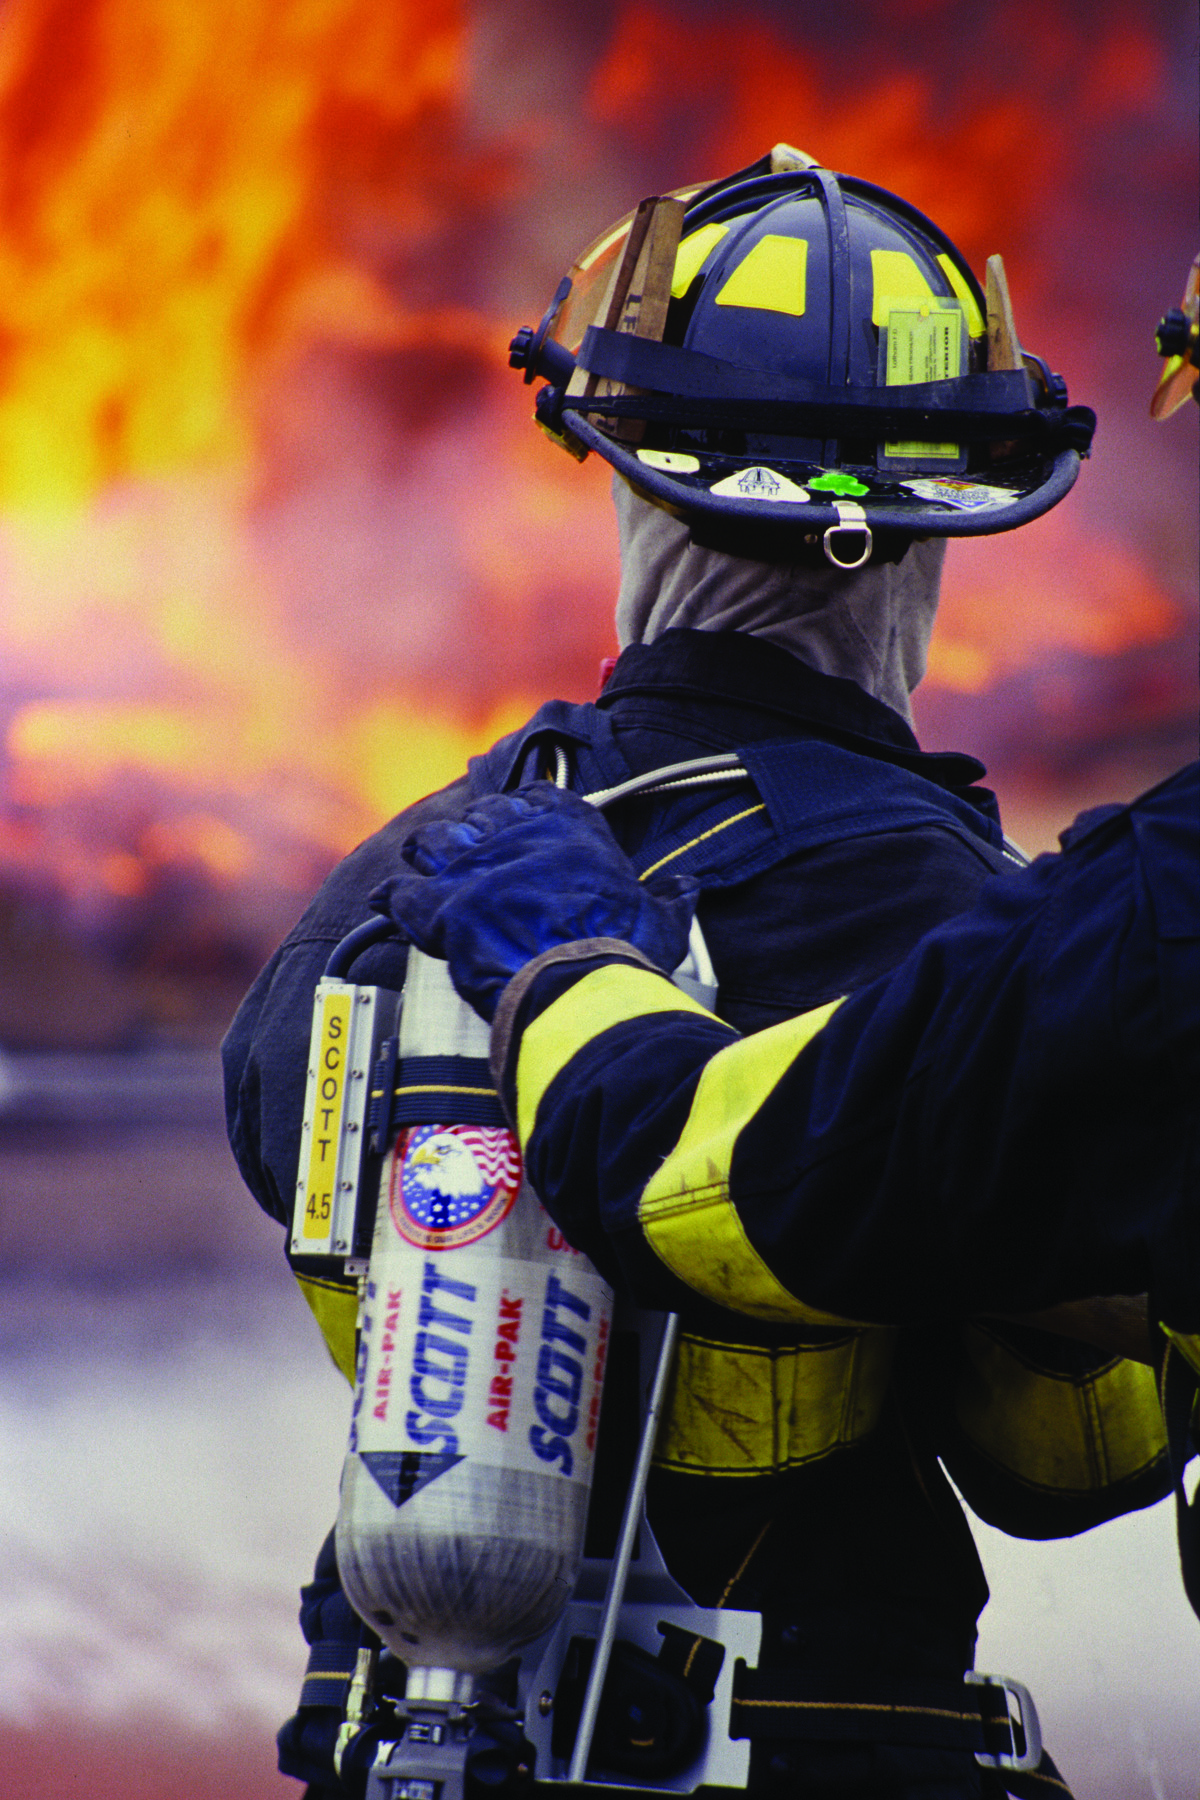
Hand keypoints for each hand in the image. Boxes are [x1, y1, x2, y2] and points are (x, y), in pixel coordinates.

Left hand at [371, 784, 696, 1020]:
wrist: (580, 988)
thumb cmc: (620, 952)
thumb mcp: (660, 918)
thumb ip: (669, 898)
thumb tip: (687, 890)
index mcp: (567, 825)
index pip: (532, 797)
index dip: (518, 814)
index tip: (514, 827)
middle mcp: (514, 833)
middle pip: (476, 817)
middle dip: (470, 836)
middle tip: (468, 858)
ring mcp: (471, 866)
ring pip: (432, 842)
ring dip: (428, 857)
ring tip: (426, 871)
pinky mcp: (439, 907)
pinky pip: (401, 893)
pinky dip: (395, 900)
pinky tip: (391, 905)